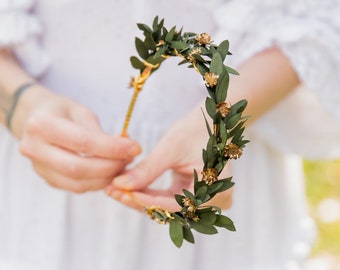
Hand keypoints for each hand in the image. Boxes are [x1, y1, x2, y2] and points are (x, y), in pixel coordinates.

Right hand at [13, 84, 140, 192]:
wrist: (34, 118)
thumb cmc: (61, 111)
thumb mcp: (81, 111)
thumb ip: (100, 133)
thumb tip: (126, 151)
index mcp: (42, 125)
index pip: (83, 142)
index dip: (113, 148)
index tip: (135, 148)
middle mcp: (34, 149)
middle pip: (79, 168)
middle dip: (111, 167)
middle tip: (130, 159)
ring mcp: (38, 167)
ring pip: (78, 183)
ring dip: (106, 178)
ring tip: (123, 165)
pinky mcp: (47, 179)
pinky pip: (76, 187)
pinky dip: (97, 182)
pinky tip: (110, 172)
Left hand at [106, 104, 232, 210]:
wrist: (210, 123)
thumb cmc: (196, 130)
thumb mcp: (171, 148)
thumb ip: (147, 169)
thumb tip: (120, 185)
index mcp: (216, 190)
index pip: (176, 204)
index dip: (147, 200)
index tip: (122, 192)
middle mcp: (213, 201)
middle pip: (170, 210)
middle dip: (140, 201)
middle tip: (112, 190)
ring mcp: (204, 200)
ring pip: (166, 208)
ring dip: (141, 199)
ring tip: (116, 188)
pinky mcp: (193, 196)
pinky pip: (168, 201)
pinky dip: (149, 195)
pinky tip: (129, 188)